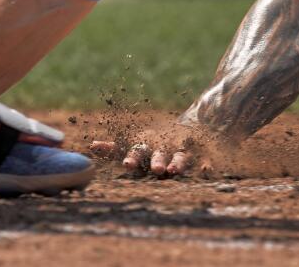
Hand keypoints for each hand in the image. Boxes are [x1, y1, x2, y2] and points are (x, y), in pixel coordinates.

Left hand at [90, 126, 212, 178]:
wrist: (187, 126)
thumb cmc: (153, 140)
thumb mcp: (134, 141)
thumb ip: (114, 148)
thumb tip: (91, 146)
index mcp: (147, 144)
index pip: (137, 150)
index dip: (133, 158)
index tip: (126, 165)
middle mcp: (163, 147)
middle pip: (158, 154)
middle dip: (156, 161)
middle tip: (155, 170)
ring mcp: (180, 150)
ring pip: (179, 157)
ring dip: (176, 164)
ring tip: (173, 172)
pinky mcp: (197, 154)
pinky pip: (203, 160)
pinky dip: (206, 165)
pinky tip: (207, 170)